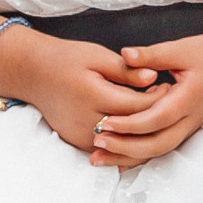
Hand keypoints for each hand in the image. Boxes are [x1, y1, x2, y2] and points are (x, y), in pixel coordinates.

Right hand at [0, 28, 161, 162]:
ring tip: (154, 112)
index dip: (156, 97)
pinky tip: (137, 125)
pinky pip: (108, 147)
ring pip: (121, 142)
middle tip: (168, 100)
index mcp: (91, 95)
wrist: (34, 74)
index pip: (135, 105)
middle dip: (152, 115)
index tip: (168, 86)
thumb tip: (154, 77)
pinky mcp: (76, 141)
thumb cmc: (66, 59)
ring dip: (140, 131)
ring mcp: (78, 135)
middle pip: (131, 127)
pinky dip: (124, 140)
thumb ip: (126, 70)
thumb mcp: (97, 55)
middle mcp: (84, 120)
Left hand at [84, 28, 202, 166]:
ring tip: (100, 158)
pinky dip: (141, 156)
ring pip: (160, 151)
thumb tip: (124, 54)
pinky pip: (163, 147)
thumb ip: (151, 55)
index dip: (129, 124)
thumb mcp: (180, 48)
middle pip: (157, 144)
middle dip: (125, 148)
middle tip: (97, 144)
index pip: (156, 119)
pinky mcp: (187, 127)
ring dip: (129, 157)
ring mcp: (191, 126)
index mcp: (188, 98)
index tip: (104, 123)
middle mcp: (191, 118)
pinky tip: (119, 160)